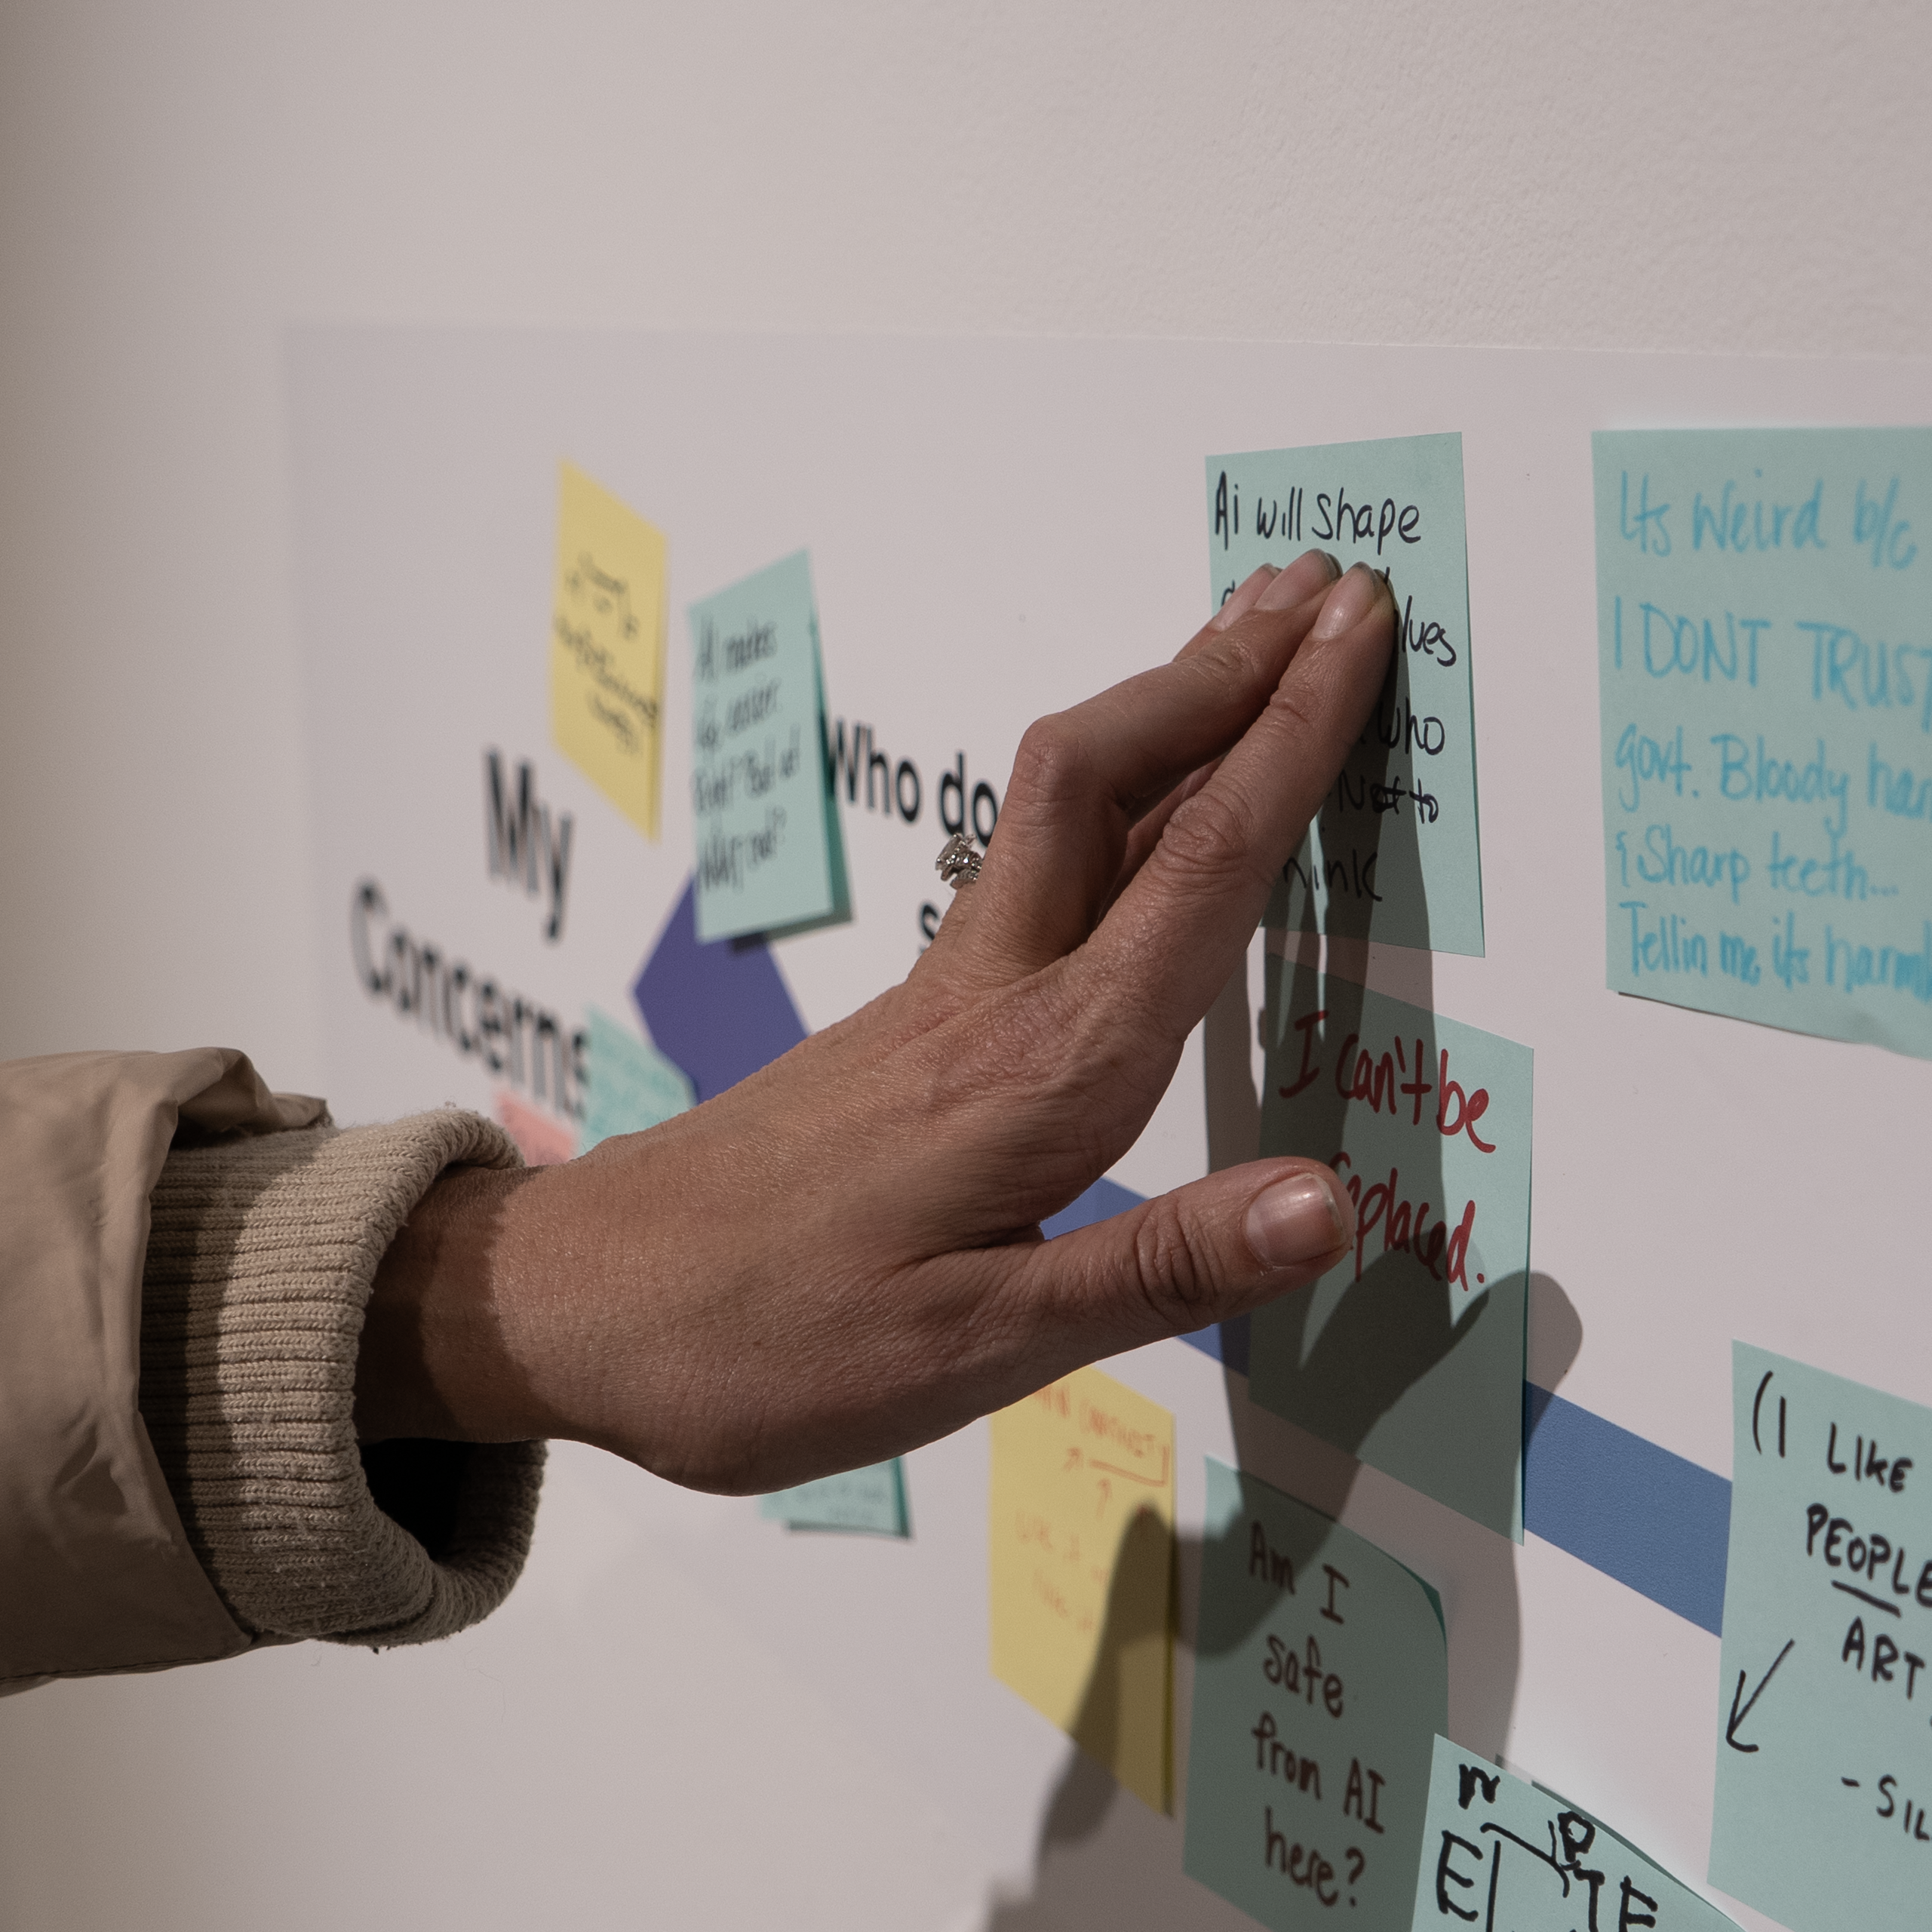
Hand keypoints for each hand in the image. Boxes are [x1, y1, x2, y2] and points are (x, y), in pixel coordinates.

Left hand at [360, 552, 1397, 1491]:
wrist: (572, 1311)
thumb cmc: (760, 1345)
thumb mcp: (974, 1348)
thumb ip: (1160, 1271)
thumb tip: (1333, 1205)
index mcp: (1043, 1072)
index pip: (1202, 867)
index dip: (1292, 737)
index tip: (1359, 626)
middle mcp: (997, 999)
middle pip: (1117, 778)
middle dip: (1228, 675)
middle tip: (1325, 583)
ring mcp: (945, 1000)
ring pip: (1070, 808)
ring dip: (1171, 717)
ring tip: (1248, 643)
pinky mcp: (910, 1025)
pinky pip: (1039, 866)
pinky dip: (1121, 801)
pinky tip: (1141, 812)